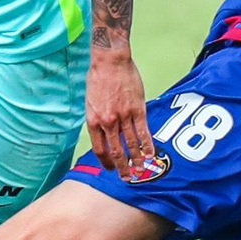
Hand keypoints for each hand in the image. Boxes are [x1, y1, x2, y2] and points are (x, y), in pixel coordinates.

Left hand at [85, 50, 154, 178]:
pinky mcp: (138, 110)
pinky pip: (144, 132)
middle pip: (117, 152)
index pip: (100, 149)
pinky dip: (147, 145)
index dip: (106, 162)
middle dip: (122, 168)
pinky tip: (150, 154)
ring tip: (140, 169)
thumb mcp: (90, 102)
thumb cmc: (98, 79)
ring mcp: (124, 117)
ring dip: (136, 159)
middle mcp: (108, 122)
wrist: (110, 61)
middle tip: (127, 178)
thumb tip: (105, 135)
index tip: (111, 169)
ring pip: (132, 144)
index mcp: (94, 121)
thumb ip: (98, 120)